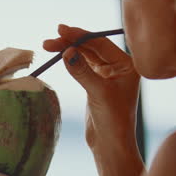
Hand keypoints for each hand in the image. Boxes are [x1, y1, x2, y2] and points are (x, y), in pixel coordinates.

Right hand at [43, 24, 140, 149]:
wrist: (111, 145)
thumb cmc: (113, 120)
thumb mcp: (98, 93)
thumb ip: (83, 71)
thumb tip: (67, 51)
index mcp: (127, 65)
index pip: (100, 43)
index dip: (80, 35)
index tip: (61, 30)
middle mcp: (119, 67)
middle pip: (91, 47)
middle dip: (70, 42)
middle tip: (49, 40)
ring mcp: (107, 75)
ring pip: (85, 55)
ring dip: (68, 50)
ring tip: (48, 47)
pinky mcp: (96, 84)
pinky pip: (82, 66)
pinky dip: (70, 60)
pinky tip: (59, 56)